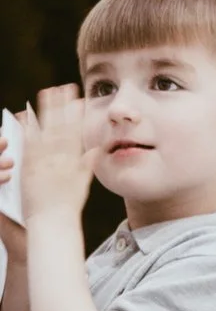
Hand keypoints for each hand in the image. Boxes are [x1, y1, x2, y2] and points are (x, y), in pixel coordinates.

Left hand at [15, 88, 100, 225]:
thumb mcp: (82, 184)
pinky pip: (27, 143)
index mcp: (73, 161)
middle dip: (62, 106)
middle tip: (62, 87)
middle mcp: (59, 159)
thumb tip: (95, 149)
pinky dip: (26, 129)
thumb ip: (87, 164)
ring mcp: (43, 162)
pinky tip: (24, 115)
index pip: (76, 132)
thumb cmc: (67, 208)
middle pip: (61, 126)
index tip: (79, 99)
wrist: (52, 224)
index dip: (77, 114)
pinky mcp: (28, 167)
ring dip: (46, 110)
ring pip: (45, 130)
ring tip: (45, 93)